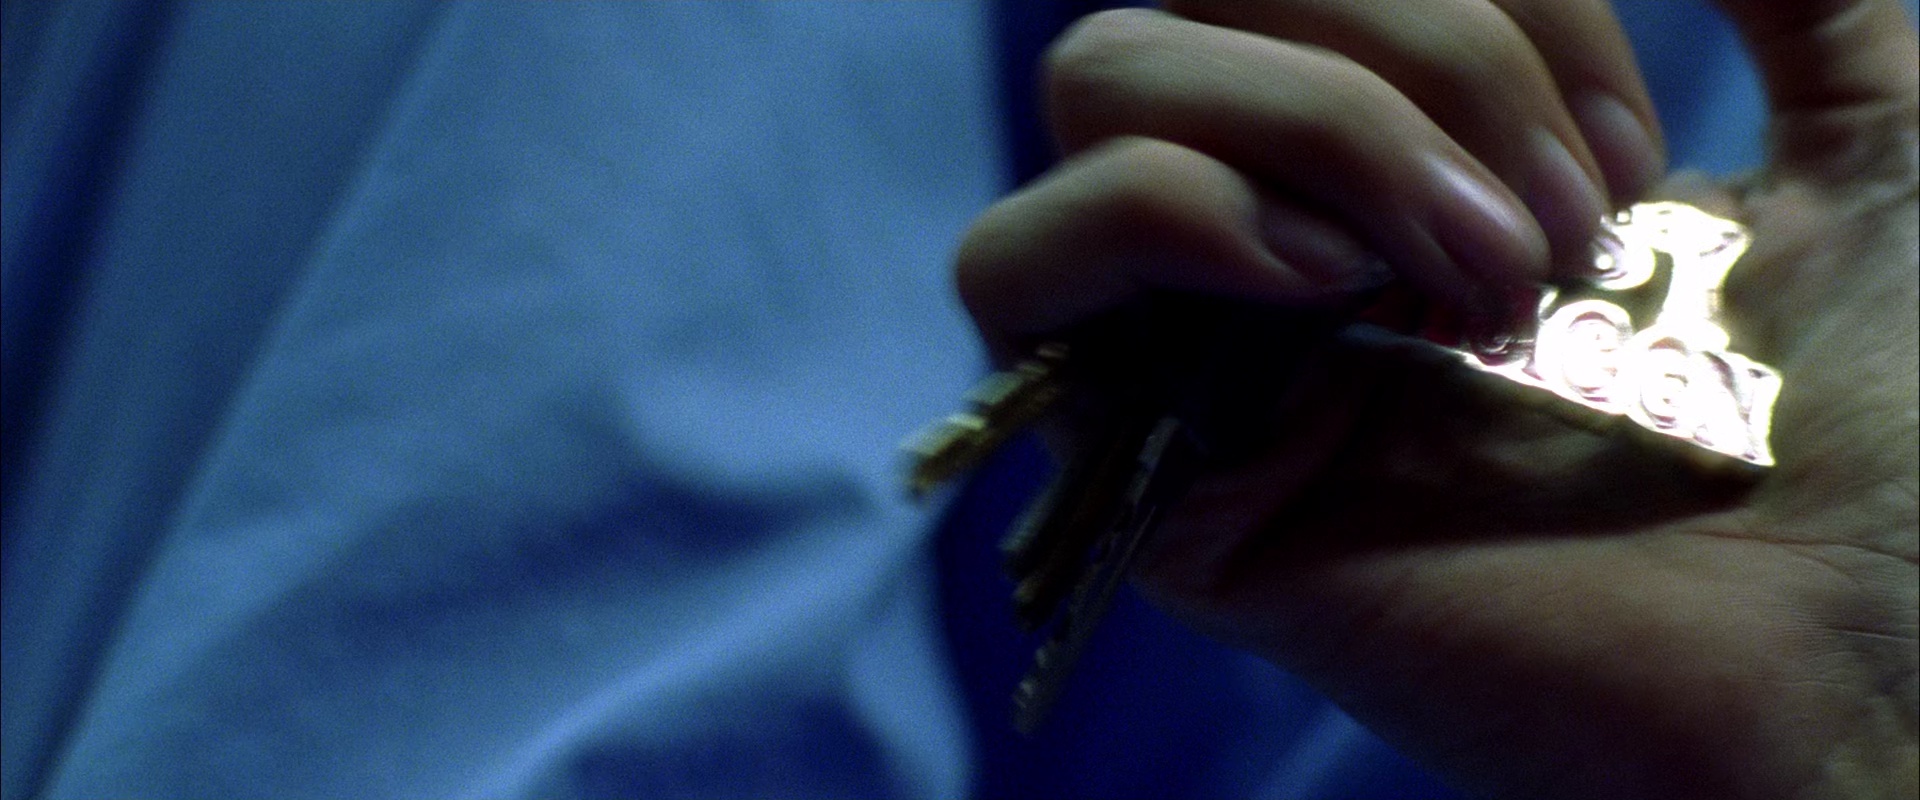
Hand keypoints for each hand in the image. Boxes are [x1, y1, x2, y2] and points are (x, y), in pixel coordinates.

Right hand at [955, 1, 1917, 797]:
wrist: (1867, 667)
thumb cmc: (1902, 433)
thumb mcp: (1876, 143)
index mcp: (1424, 157)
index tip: (1637, 147)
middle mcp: (1294, 233)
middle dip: (1410, 48)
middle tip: (1570, 222)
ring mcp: (1211, 350)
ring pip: (1100, 86)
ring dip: (1305, 118)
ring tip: (1477, 269)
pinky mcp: (1159, 479)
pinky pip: (1018, 267)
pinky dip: (1160, 208)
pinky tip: (1327, 283)